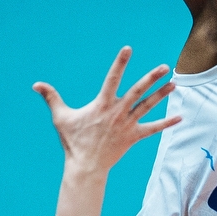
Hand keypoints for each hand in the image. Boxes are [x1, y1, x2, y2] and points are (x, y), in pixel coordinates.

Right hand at [34, 48, 179, 175]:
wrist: (86, 166)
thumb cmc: (73, 142)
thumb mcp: (60, 117)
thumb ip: (51, 97)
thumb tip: (36, 84)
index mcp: (102, 104)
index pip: (112, 78)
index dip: (120, 62)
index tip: (128, 49)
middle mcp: (117, 111)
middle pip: (138, 91)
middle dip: (152, 78)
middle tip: (165, 66)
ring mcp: (127, 124)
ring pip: (148, 106)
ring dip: (162, 95)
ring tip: (174, 84)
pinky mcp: (133, 137)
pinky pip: (152, 129)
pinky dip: (166, 123)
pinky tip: (179, 118)